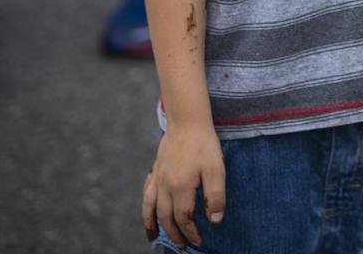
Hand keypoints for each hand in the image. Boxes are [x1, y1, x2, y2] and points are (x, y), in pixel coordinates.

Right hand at [143, 122, 225, 249]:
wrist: (187, 120)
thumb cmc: (204, 144)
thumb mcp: (216, 169)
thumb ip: (216, 196)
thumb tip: (215, 221)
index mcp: (181, 187)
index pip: (184, 218)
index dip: (192, 232)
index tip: (199, 241)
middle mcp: (165, 186)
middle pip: (167, 217)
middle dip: (174, 234)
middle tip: (183, 245)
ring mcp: (158, 178)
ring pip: (151, 208)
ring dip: (153, 225)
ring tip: (154, 238)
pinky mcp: (156, 170)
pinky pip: (147, 194)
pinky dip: (146, 208)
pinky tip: (148, 213)